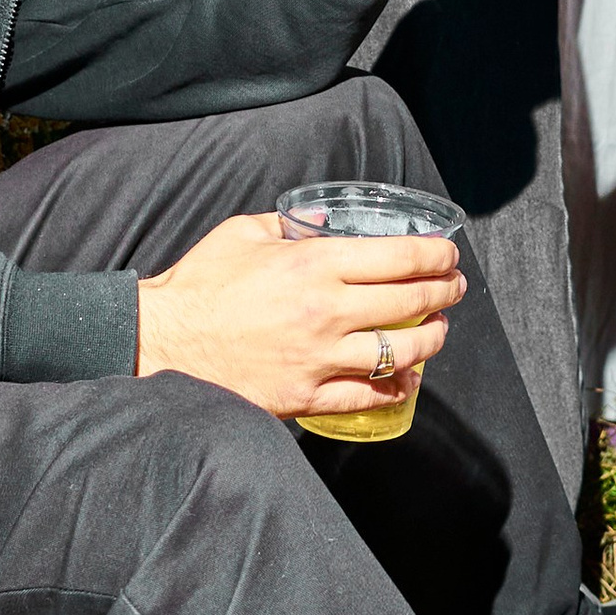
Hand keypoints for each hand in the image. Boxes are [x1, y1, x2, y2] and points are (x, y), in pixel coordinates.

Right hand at [136, 210, 463, 420]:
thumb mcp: (244, 232)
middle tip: (453, 287)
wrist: (162, 342)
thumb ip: (291, 223)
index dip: (435, 256)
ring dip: (430, 340)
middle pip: (409, 302)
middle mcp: (326, 311)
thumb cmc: (200, 285)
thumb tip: (324, 218)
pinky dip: (395, 388)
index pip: (399, 258)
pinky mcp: (306, 395)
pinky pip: (367, 395)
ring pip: (400, 352)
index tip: (447, 255)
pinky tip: (406, 379)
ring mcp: (319, 357)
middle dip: (443, 292)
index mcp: (314, 264)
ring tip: (438, 330)